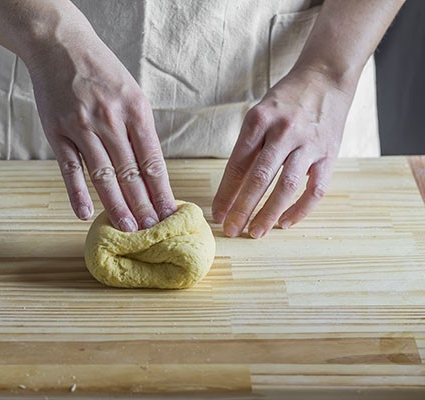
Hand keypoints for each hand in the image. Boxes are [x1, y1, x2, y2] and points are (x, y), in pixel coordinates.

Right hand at [27, 31, 176, 230]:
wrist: (60, 44)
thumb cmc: (100, 70)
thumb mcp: (130, 91)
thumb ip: (138, 128)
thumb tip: (150, 168)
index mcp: (135, 110)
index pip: (152, 160)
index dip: (162, 190)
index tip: (169, 213)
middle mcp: (111, 119)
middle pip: (131, 172)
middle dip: (144, 205)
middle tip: (153, 230)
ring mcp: (82, 126)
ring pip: (103, 174)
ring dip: (117, 205)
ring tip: (128, 229)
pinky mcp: (57, 131)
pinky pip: (69, 167)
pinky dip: (77, 192)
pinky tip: (84, 213)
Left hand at [212, 66, 355, 237]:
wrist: (326, 77)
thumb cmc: (285, 101)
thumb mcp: (259, 115)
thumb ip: (248, 148)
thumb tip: (231, 189)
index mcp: (258, 121)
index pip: (237, 164)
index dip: (225, 193)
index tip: (217, 214)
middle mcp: (283, 132)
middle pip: (259, 178)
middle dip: (242, 208)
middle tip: (232, 230)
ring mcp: (308, 143)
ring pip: (286, 185)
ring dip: (269, 213)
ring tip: (255, 232)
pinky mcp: (329, 153)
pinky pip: (315, 188)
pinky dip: (301, 209)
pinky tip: (286, 223)